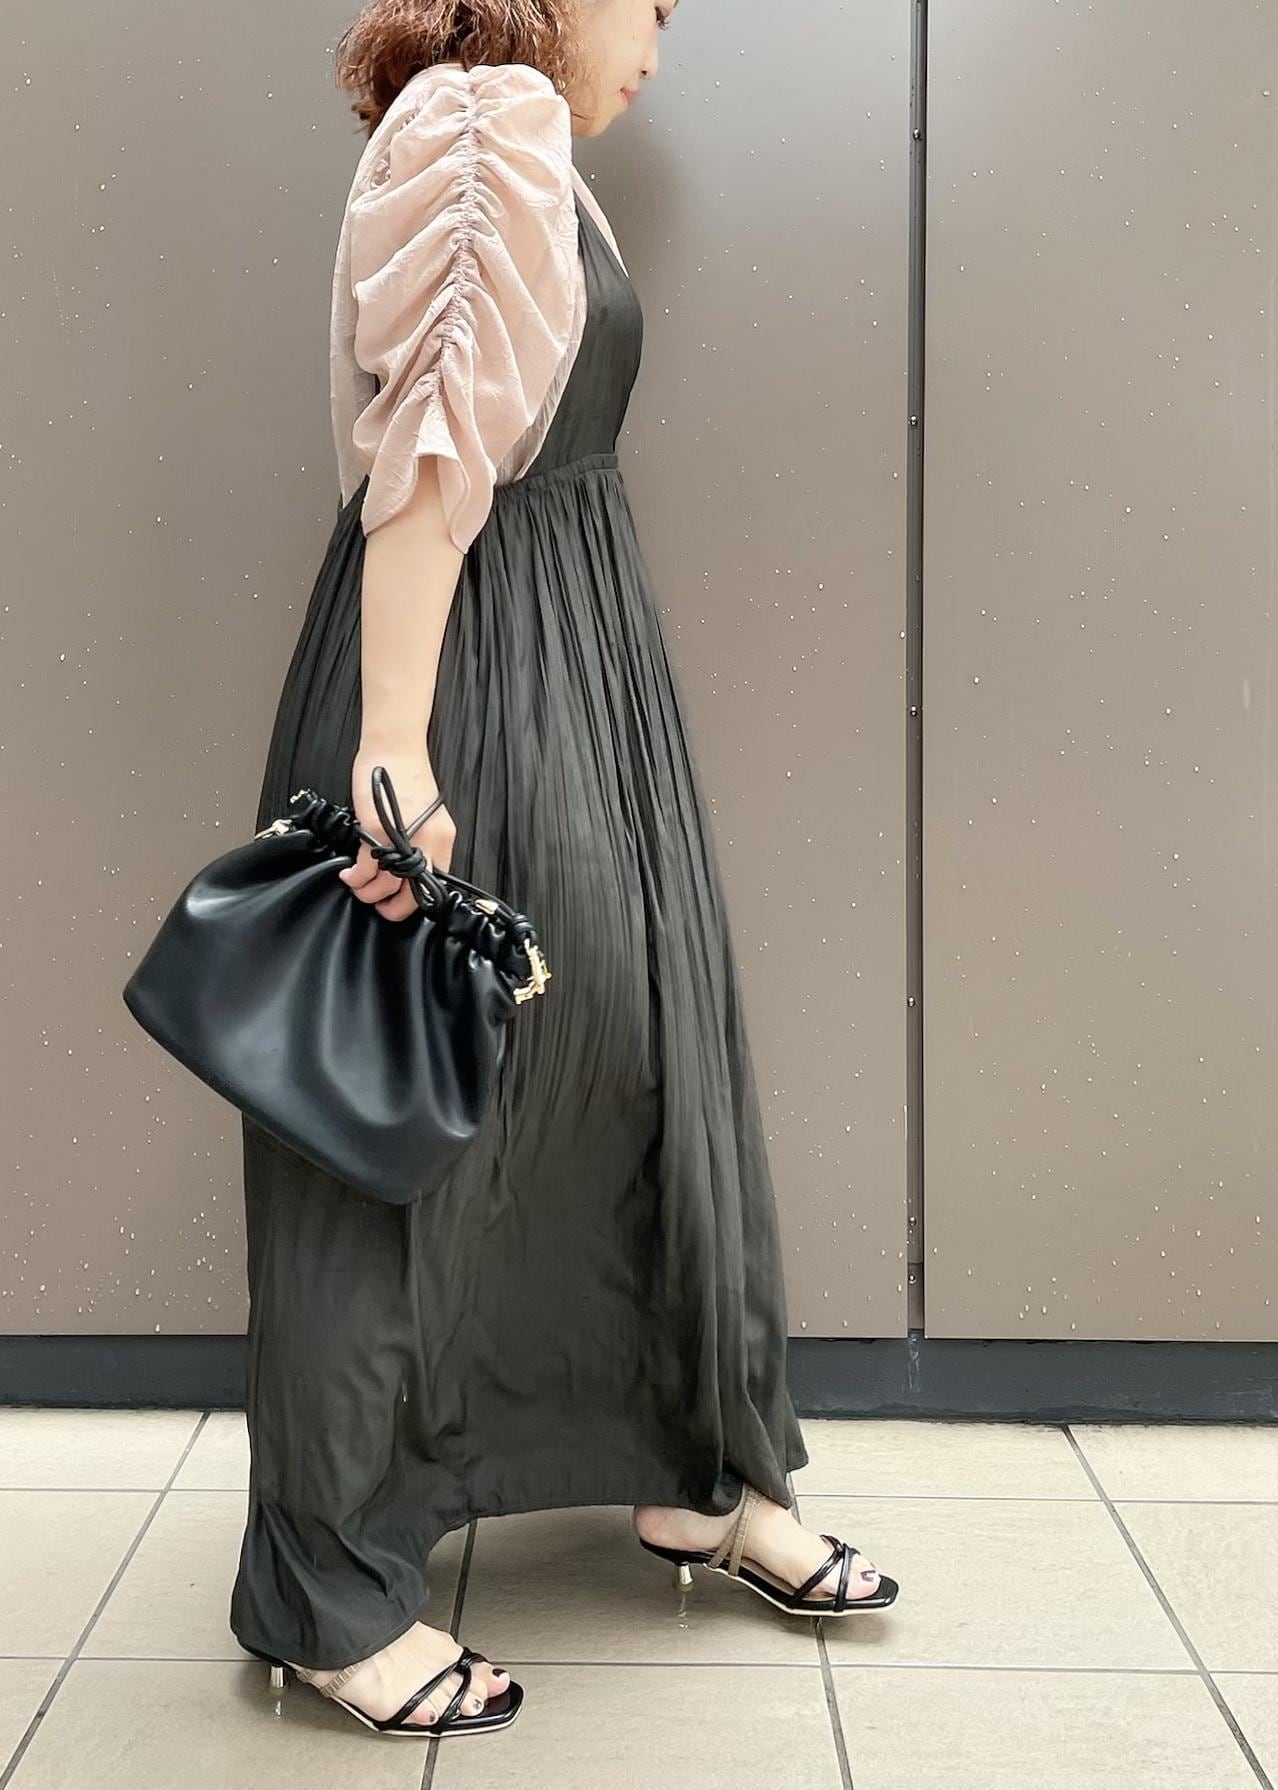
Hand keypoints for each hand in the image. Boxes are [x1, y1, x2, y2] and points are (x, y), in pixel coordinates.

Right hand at [338, 746, 456, 922]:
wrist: (395, 747)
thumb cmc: (405, 775)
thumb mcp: (425, 814)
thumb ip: (420, 840)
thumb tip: (404, 864)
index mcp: (442, 839)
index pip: (436, 883)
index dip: (416, 900)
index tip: (400, 901)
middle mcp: (428, 842)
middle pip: (415, 893)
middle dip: (394, 908)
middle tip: (380, 908)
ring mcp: (403, 838)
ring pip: (388, 886)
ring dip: (369, 894)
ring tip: (359, 889)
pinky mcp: (378, 830)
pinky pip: (367, 868)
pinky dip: (356, 878)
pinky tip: (350, 876)